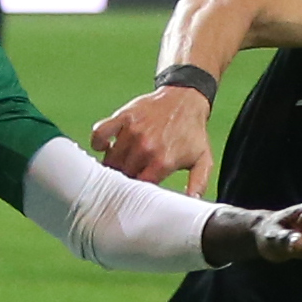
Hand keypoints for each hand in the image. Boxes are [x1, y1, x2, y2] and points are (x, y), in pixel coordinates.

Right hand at [92, 83, 215, 193]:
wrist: (186, 98)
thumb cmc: (193, 131)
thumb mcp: (203, 160)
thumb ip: (198, 184)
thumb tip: (192, 203)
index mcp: (163, 162)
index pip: (139, 187)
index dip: (136, 193)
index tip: (137, 194)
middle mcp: (146, 147)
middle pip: (123, 175)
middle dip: (124, 180)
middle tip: (129, 179)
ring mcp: (132, 131)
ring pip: (111, 159)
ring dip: (112, 165)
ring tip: (121, 165)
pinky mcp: (123, 117)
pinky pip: (99, 133)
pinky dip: (98, 142)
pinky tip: (106, 146)